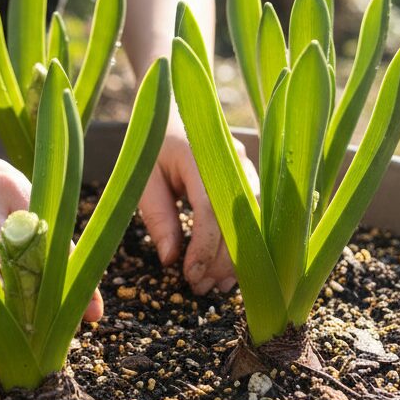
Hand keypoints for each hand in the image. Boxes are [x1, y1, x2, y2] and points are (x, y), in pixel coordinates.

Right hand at [0, 136, 103, 340]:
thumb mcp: (16, 194)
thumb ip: (48, 240)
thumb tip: (91, 306)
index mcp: (8, 186)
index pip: (47, 241)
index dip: (66, 282)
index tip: (85, 313)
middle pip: (17, 271)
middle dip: (40, 306)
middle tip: (56, 329)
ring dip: (12, 321)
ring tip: (28, 335)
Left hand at [137, 117, 258, 295]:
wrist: (174, 111)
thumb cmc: (155, 145)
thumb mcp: (144, 178)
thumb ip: (156, 216)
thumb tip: (170, 259)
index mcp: (200, 155)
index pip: (210, 208)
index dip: (203, 248)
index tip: (190, 275)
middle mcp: (232, 160)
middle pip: (238, 220)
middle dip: (221, 261)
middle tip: (199, 287)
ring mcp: (247, 168)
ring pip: (253, 222)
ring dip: (237, 258)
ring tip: (215, 286)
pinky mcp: (251, 179)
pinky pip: (254, 218)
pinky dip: (244, 246)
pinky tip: (230, 271)